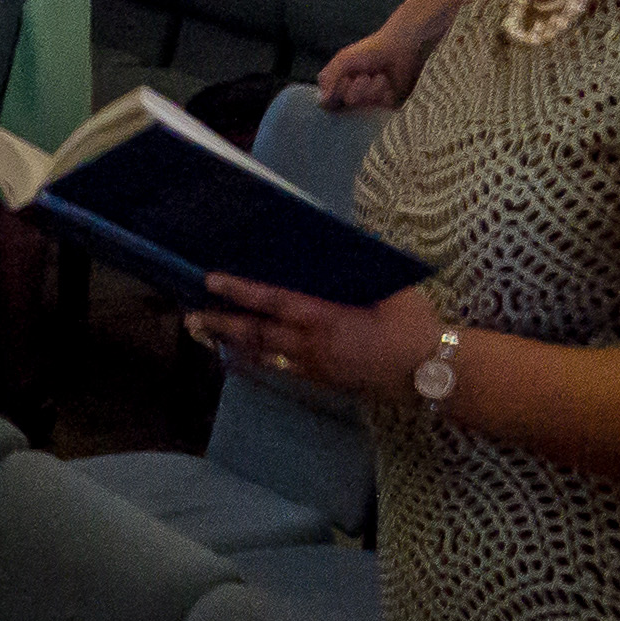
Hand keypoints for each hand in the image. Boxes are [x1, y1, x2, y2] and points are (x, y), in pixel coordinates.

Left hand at [187, 275, 443, 403]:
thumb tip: (348, 239)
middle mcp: (311, 345)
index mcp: (325, 317)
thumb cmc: (411, 325)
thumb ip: (362, 268)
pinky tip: (248, 357)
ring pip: (265, 355)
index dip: (240, 291)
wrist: (428, 372)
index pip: (273, 301)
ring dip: (236, 343)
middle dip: (222, 323)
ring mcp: (315, 367)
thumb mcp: (390, 288)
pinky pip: (282, 369)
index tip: (212, 280)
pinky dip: (259, 361)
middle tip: (191, 316)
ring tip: (209, 335)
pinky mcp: (324, 381)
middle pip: (257, 334)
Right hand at [317, 25, 425, 110]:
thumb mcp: (344, 59)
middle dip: (356, 90)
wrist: (401, 47)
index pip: (329, 102)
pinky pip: (381, 109)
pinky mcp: (388, 104)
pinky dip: (384, 95)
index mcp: (342, 83)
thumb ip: (330, 78)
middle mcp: (355, 94)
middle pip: (348, 105)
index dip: (336, 95)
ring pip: (364, 108)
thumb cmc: (372, 49)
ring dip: (372, 90)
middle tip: (365, 76)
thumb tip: (321, 100)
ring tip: (380, 77)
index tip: (345, 81)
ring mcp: (372, 101)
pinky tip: (389, 83)